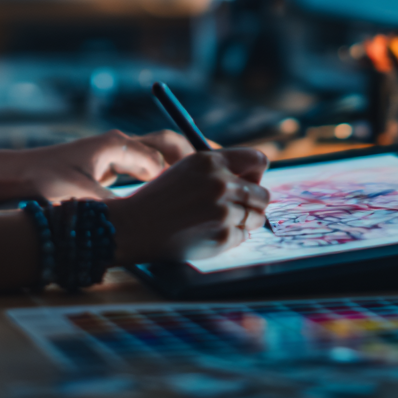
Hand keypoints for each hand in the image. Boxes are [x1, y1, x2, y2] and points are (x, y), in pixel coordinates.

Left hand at [0, 129, 194, 204]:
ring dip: (180, 162)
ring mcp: (113, 152)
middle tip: (221, 168)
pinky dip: (164, 171)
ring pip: (157, 151)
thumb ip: (113, 208)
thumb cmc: (43, 181)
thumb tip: (142, 220)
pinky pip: (145, 162)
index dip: (185, 171)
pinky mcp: (107, 163)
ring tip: (207, 175)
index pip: (161, 155)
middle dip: (194, 154)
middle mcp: (118, 144)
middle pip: (167, 143)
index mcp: (116, 146)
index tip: (207, 184)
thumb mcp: (81, 198)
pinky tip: (173, 188)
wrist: (13, 174)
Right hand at [107, 148, 269, 263]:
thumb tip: (255, 178)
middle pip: (263, 194)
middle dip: (253, 203)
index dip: (257, 173)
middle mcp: (220, 183)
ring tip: (218, 222)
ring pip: (257, 218)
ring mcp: (223, 211)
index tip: (250, 182)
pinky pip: (242, 237)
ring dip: (243, 222)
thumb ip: (219, 170)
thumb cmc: (160, 198)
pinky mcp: (222, 236)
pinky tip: (207, 234)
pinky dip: (230, 238)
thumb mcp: (187, 170)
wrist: (134, 226)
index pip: (258, 160)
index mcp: (211, 161)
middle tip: (237, 209)